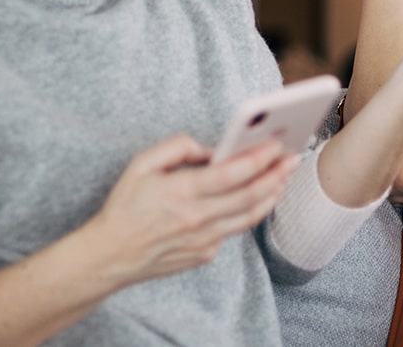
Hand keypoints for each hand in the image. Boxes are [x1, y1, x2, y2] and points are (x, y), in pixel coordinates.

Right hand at [84, 135, 297, 285]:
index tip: (277, 145)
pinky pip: (234, 231)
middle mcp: (197, 218)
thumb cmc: (124, 207)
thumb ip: (177, 147)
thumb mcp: (141, 164)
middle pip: (250, 195)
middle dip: (277, 174)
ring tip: (284, 178)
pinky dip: (249, 213)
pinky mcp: (205, 254)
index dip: (260, 158)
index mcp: (182, 191)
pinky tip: (258, 199)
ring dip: (272, 195)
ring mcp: (204, 240)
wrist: (109, 256)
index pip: (233, 173)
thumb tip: (210, 149)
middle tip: (293, 158)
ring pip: (250, 216)